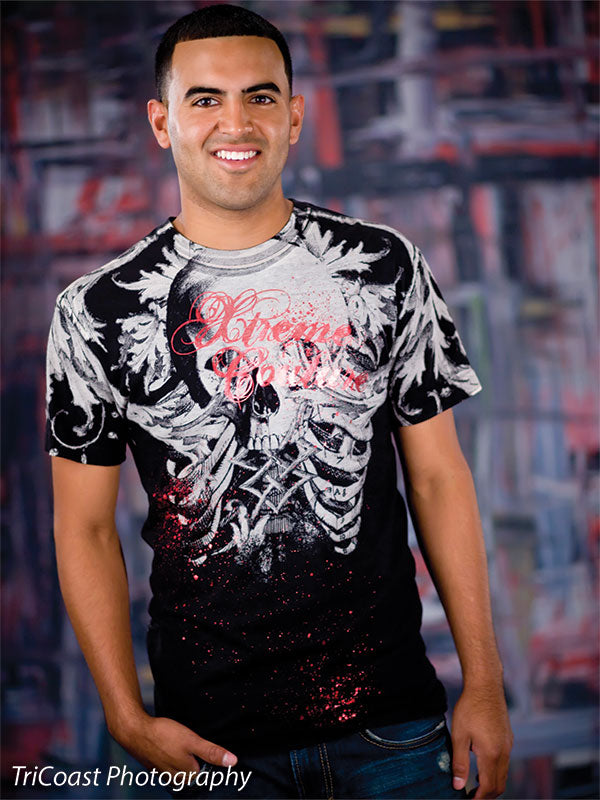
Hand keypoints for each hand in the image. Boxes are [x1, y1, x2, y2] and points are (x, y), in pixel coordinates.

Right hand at [109, 709, 237, 776]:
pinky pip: (172, 766)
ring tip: (189, 749)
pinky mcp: (157, 766)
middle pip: (195, 774)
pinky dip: (176, 759)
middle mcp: (176, 778)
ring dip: (188, 762)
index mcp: (187, 775)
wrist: (134, 731)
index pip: (207, 776)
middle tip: (205, 750)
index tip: (219, 757)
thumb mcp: (191, 741)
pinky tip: (175, 749)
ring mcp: (165, 773)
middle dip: (201, 765)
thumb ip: (211, 752)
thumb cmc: (163, 735)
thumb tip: (233, 762)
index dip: (214, 764)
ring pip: (183, 771)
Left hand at [450, 682, 512, 797]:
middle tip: (472, 797)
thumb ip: (460, 762)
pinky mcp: (508, 738)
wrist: (486, 686)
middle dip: (487, 795)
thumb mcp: (459, 735)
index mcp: (492, 754)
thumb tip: (458, 786)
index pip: (488, 787)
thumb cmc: (470, 707)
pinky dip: (495, 771)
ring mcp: (508, 745)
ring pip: (503, 774)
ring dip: (491, 784)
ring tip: (475, 786)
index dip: (478, 799)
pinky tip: (482, 767)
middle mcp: (504, 752)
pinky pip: (504, 762)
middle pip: (499, 785)